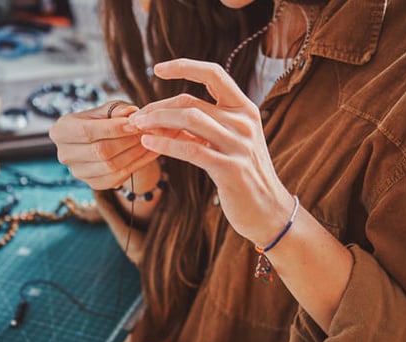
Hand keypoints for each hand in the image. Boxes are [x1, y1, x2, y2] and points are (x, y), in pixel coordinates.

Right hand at [49, 101, 159, 190]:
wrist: (102, 140)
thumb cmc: (102, 120)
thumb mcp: (107, 110)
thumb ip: (117, 110)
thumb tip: (131, 113)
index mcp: (60, 131)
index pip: (87, 132)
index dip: (112, 129)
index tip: (135, 124)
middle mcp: (64, 154)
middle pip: (99, 151)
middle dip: (126, 141)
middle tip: (146, 132)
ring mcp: (77, 172)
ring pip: (110, 166)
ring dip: (134, 154)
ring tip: (150, 141)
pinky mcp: (92, 184)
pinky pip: (116, 178)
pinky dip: (136, 165)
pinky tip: (149, 154)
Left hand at [129, 58, 294, 246]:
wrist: (268, 210)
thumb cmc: (243, 174)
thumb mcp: (229, 141)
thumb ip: (207, 124)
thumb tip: (167, 113)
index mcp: (245, 109)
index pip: (214, 74)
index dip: (184, 66)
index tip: (157, 68)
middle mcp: (244, 122)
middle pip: (190, 102)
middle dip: (157, 107)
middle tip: (136, 117)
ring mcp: (239, 145)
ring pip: (189, 120)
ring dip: (157, 121)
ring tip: (138, 128)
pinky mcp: (230, 169)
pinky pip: (190, 150)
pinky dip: (164, 144)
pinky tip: (148, 144)